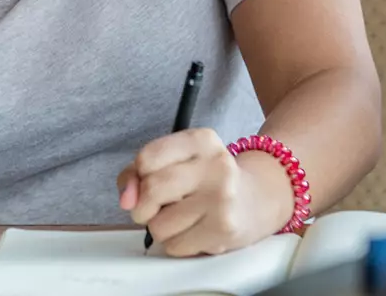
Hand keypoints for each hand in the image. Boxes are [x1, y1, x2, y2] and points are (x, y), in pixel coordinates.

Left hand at [117, 129, 293, 257]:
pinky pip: (175, 246)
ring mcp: (222, 198)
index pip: (147, 158)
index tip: (150, 178)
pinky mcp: (224, 229)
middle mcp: (215, 165)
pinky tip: (195, 230)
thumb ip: (138, 172)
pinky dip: (176, 243)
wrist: (259, 199)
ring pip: (159, 224)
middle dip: (144, 206)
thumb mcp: (176, 160)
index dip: (139, 175)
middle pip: (152, 190)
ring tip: (183, 218)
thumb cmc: (205, 180)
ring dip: (161, 228)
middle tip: (158, 206)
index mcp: (201, 140)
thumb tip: (126, 200)